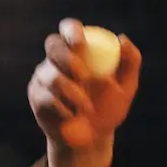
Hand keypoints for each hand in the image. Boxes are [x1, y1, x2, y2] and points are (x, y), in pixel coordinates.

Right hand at [27, 18, 141, 166]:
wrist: (93, 137)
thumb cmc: (110, 107)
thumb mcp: (126, 87)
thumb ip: (130, 62)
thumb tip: (122, 39)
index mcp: (79, 51)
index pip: (69, 29)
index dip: (71, 31)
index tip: (81, 43)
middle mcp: (58, 60)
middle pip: (52, 45)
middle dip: (67, 59)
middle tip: (84, 76)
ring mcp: (44, 77)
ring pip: (50, 75)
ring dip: (72, 92)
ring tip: (86, 107)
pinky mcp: (36, 96)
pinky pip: (45, 97)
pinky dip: (62, 107)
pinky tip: (72, 115)